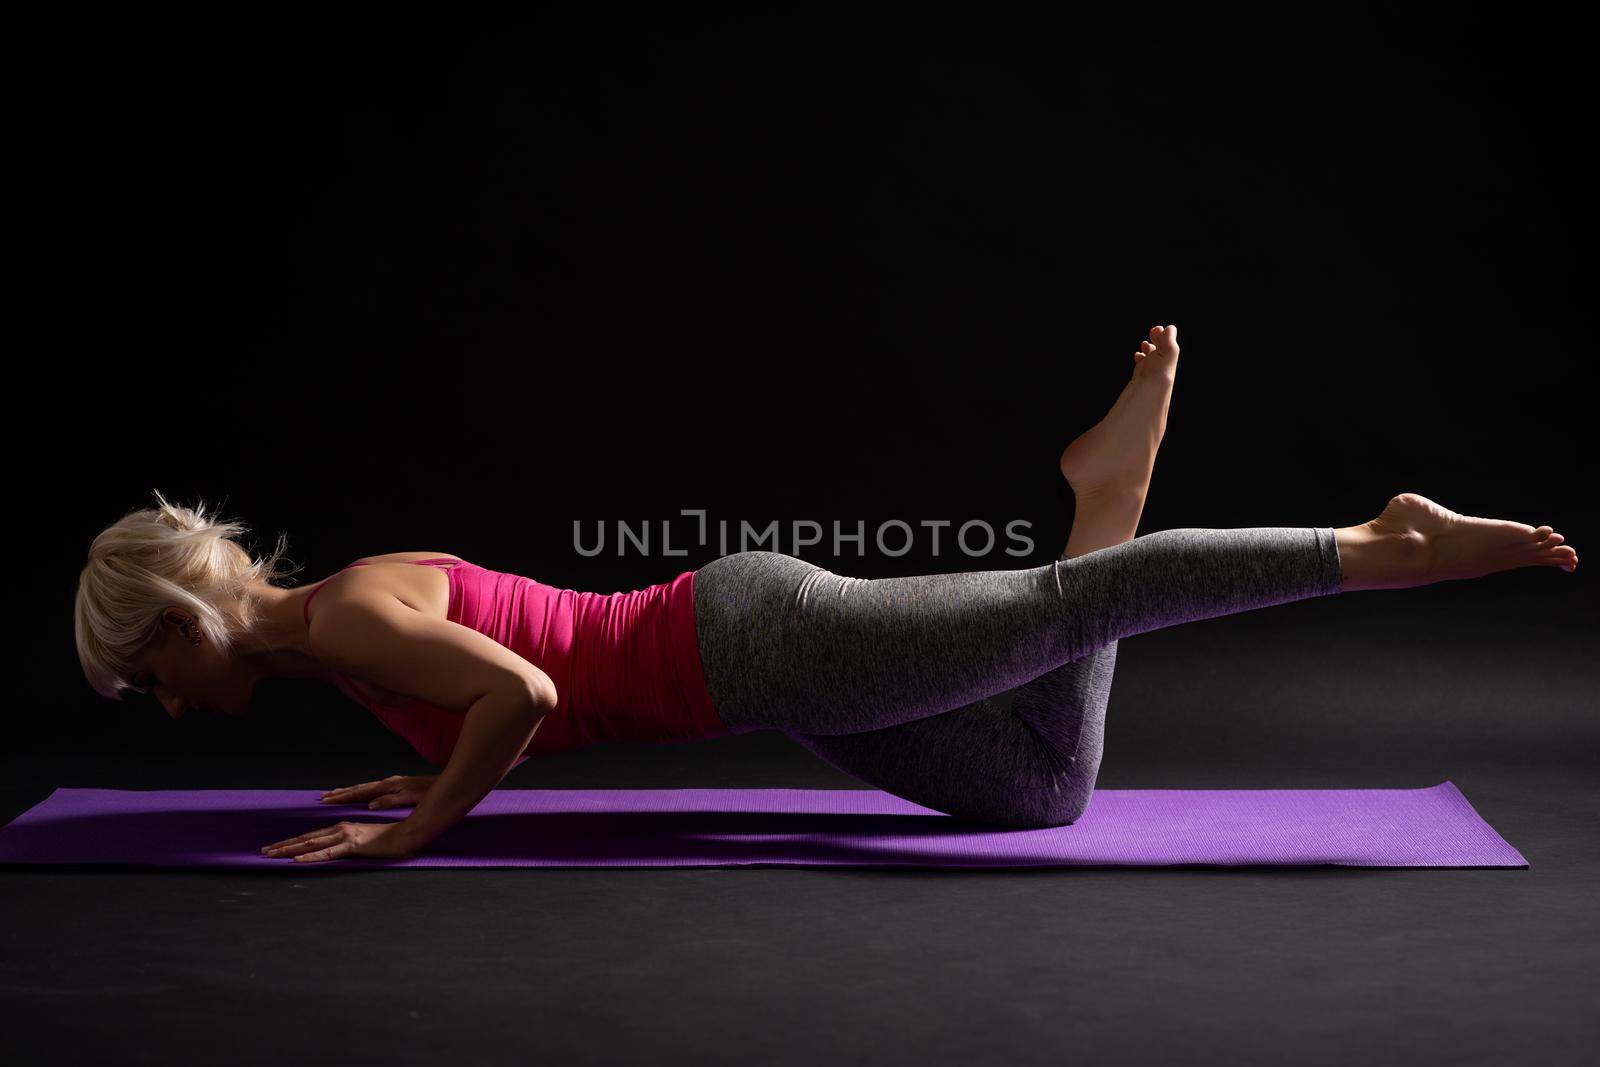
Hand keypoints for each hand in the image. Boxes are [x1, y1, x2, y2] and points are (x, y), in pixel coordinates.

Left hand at [260, 819, 423, 862]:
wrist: (408, 835)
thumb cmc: (390, 839)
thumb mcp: (365, 841)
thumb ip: (350, 844)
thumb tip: (339, 850)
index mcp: (342, 828)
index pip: (312, 836)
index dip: (292, 841)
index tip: (275, 846)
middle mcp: (341, 829)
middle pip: (306, 838)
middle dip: (283, 845)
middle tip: (263, 851)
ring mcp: (346, 836)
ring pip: (311, 843)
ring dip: (289, 849)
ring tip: (271, 854)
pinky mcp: (352, 845)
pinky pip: (327, 853)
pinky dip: (310, 856)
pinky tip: (296, 860)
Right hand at [320, 774, 437, 809]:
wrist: (449, 783)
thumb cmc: (433, 791)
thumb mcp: (413, 797)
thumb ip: (392, 800)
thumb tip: (370, 805)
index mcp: (390, 786)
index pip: (361, 792)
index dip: (344, 797)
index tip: (327, 800)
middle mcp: (389, 782)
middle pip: (360, 788)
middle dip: (342, 793)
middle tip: (323, 797)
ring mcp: (393, 783)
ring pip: (366, 787)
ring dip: (350, 791)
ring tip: (335, 794)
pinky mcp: (398, 785)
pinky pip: (374, 788)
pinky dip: (362, 791)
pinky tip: (360, 795)